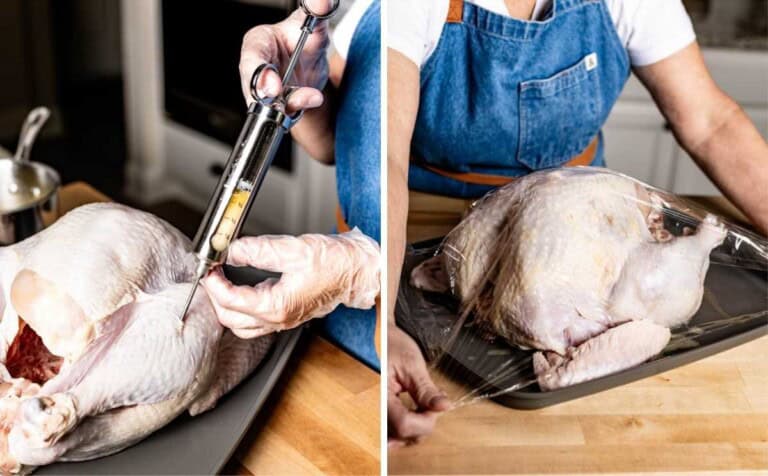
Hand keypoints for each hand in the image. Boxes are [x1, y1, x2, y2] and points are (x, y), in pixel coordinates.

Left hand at [202, 228, 379, 338]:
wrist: (357, 271)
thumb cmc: (335, 262)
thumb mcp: (294, 249)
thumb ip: (260, 250)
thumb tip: (234, 250)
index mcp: (278, 305)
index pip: (231, 301)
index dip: (214, 283)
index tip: (210, 267)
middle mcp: (279, 318)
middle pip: (230, 319)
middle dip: (215, 296)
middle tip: (212, 274)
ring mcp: (283, 320)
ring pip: (241, 326)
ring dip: (226, 307)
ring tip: (221, 283)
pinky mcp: (287, 314)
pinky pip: (255, 322)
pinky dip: (241, 309)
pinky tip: (240, 290)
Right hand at [239, 0, 331, 111]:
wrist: (314, 63)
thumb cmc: (305, 40)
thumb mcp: (314, 24)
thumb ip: (317, 12)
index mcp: (259, 43)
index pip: (251, 57)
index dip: (258, 72)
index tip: (272, 86)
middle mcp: (258, 70)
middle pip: (252, 87)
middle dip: (264, 94)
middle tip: (277, 95)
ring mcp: (267, 92)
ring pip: (269, 105)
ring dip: (289, 104)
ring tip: (310, 97)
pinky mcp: (279, 108)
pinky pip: (285, 114)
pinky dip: (299, 109)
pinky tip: (311, 100)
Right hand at [388, 323, 450, 446]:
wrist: (378, 337)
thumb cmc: (391, 344)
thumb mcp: (412, 363)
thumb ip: (426, 389)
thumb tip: (444, 407)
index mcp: (380, 394)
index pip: (404, 425)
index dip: (425, 420)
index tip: (435, 405)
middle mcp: (374, 407)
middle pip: (402, 435)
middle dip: (422, 424)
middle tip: (430, 403)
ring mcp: (376, 412)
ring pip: (398, 437)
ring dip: (416, 426)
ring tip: (423, 404)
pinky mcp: (381, 413)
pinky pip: (394, 431)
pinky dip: (410, 424)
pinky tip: (416, 409)